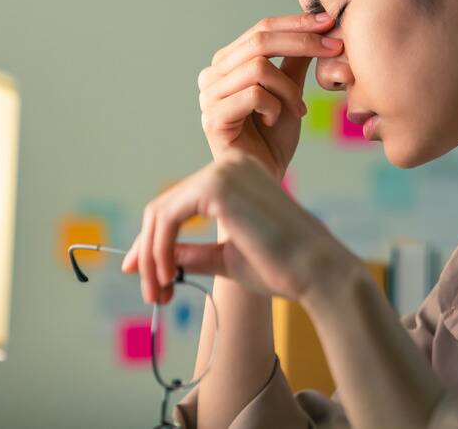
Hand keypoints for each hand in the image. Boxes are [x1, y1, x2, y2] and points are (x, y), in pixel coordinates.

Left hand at [121, 150, 356, 304]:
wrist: (317, 271)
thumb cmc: (282, 267)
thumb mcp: (227, 258)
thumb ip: (194, 253)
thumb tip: (160, 259)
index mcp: (237, 176)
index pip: (180, 204)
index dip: (153, 241)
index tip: (140, 273)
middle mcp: (229, 164)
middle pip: (164, 207)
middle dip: (149, 253)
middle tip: (150, 292)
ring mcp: (222, 170)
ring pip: (160, 213)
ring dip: (151, 257)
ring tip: (159, 293)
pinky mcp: (216, 186)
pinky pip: (167, 218)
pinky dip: (159, 251)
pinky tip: (167, 278)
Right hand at [197, 12, 342, 179]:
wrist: (266, 177)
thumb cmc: (274, 137)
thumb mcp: (289, 91)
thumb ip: (294, 61)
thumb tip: (316, 26)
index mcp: (227, 63)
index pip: (261, 29)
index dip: (296, 23)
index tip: (329, 22)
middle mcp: (212, 75)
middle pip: (259, 42)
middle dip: (302, 42)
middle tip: (333, 50)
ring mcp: (208, 96)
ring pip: (258, 68)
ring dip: (289, 89)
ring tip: (297, 109)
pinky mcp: (213, 118)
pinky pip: (254, 95)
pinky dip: (275, 106)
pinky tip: (274, 120)